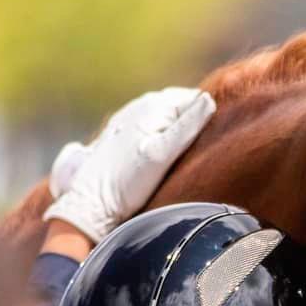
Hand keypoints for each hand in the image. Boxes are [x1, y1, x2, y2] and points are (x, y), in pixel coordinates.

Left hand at [44, 87, 214, 241]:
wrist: (89, 206)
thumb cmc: (126, 184)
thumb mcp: (160, 156)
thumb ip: (185, 127)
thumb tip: (208, 100)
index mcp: (152, 106)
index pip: (194, 99)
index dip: (208, 116)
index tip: (216, 138)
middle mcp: (138, 106)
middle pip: (179, 105)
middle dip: (193, 118)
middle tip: (205, 146)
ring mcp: (127, 119)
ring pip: (163, 114)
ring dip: (177, 126)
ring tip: (186, 151)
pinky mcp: (119, 134)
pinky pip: (149, 124)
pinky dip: (160, 132)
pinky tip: (161, 149)